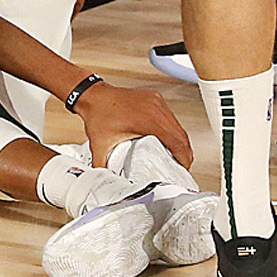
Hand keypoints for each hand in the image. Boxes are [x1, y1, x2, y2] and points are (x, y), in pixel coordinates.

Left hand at [73, 81, 192, 168]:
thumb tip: (105, 181)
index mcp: (149, 119)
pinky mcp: (154, 98)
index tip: (183, 168)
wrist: (92, 95)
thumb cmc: (97, 114)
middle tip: (181, 166)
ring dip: (180, 140)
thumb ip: (102, 166)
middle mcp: (156, 108)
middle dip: (184, 152)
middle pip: (181, 134)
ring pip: (177, 125)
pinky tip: (168, 139)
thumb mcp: (100, 145)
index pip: (177, 142)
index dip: (184, 158)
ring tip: (177, 155)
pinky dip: (172, 129)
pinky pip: (170, 116)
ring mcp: (156, 101)